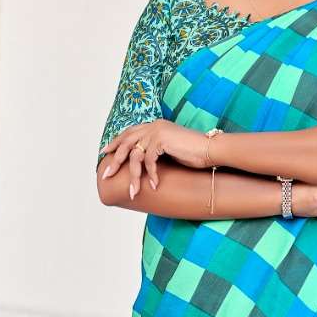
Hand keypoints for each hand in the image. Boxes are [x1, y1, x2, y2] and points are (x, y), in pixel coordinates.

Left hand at [98, 121, 214, 198]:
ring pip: (136, 155)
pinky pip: (150, 161)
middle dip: (115, 160)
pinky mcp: (162, 140)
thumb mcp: (170, 151)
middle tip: (107, 174)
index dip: (116, 143)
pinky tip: (155, 185)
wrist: (211, 149)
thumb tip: (142, 163)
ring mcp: (157, 131)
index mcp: (154, 125)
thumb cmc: (194, 153)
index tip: (106, 153)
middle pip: (127, 143)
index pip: (129, 133)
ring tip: (133, 191)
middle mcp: (153, 126)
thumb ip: (155, 151)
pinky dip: (151, 175)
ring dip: (133, 176)